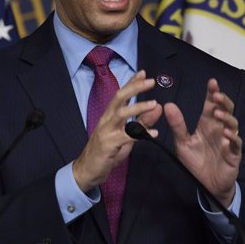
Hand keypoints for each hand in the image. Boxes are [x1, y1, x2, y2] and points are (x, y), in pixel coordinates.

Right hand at [73, 70, 161, 191]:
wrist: (87, 170)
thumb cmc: (106, 152)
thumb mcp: (126, 136)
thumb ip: (141, 122)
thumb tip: (157, 107)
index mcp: (109, 116)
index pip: (121, 95)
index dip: (131, 83)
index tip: (143, 73)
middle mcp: (106, 120)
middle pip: (119, 98)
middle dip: (134, 88)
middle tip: (151, 82)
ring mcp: (106, 132)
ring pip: (121, 114)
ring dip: (138, 107)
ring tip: (154, 103)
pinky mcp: (108, 145)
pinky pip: (126, 137)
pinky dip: (140, 134)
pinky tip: (153, 134)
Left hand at [164, 78, 240, 206]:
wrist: (207, 185)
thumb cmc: (196, 162)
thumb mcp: (182, 143)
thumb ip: (177, 125)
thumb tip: (167, 104)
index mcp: (207, 124)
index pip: (211, 104)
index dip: (212, 93)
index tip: (211, 82)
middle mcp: (219, 129)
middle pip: (226, 109)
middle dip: (223, 101)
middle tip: (216, 95)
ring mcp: (228, 140)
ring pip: (232, 124)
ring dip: (226, 117)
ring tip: (216, 114)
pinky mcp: (233, 154)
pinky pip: (236, 143)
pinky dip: (232, 138)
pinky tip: (226, 135)